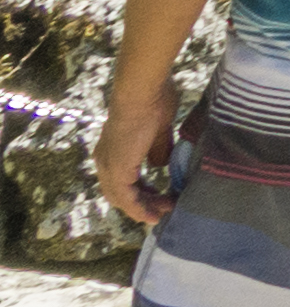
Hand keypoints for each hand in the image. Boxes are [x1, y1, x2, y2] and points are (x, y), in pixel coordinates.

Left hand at [99, 62, 164, 229]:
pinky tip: (153, 214)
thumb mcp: (159, 130)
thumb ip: (158, 150)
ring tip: (163, 212)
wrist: (140, 92)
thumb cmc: (153, 101)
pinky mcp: (117, 170)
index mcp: (113, 150)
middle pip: (121, 192)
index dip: (142, 190)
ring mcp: (108, 166)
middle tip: (166, 207)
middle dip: (144, 202)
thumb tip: (159, 165)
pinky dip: (139, 208)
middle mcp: (105, 160)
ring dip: (143, 208)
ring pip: (122, 198)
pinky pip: (126, 198)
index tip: (161, 196)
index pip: (124, 178)